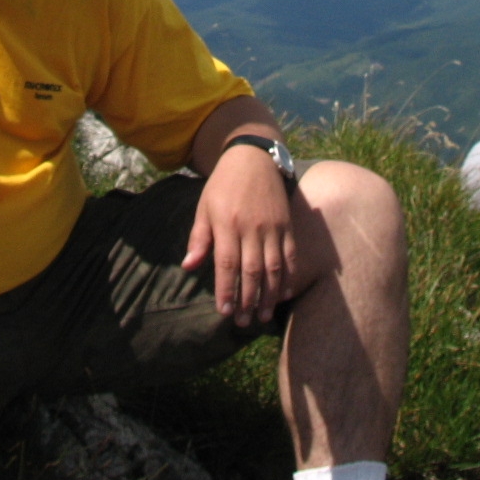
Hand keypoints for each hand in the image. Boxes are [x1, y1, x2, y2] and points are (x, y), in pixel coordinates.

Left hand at [182, 141, 296, 327]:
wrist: (252, 158)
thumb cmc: (223, 185)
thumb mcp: (204, 207)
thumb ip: (199, 238)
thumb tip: (189, 266)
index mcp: (227, 223)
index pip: (227, 263)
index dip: (226, 289)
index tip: (225, 312)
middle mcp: (251, 226)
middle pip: (251, 270)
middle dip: (247, 299)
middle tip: (243, 322)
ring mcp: (272, 225)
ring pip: (273, 266)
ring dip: (268, 294)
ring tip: (263, 315)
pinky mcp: (286, 223)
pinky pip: (290, 254)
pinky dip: (288, 275)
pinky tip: (284, 293)